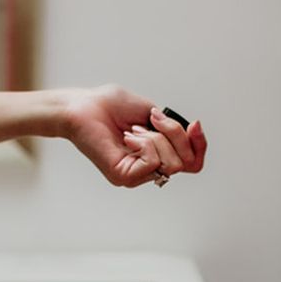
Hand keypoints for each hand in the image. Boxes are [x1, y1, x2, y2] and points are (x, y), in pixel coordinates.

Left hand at [62, 84, 206, 187]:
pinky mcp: (125, 177)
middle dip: (175, 134)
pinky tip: (127, 137)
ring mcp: (138, 174)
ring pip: (172, 162)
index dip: (199, 144)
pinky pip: (153, 162)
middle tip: (150, 120)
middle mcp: (149, 166)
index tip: (194, 124)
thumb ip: (170, 126)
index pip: (192, 161)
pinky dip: (144, 143)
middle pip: (187, 162)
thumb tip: (191, 133)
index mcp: (157, 151)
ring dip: (156, 137)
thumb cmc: (107, 104)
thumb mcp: (149, 109)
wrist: (81, 106)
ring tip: (133, 129)